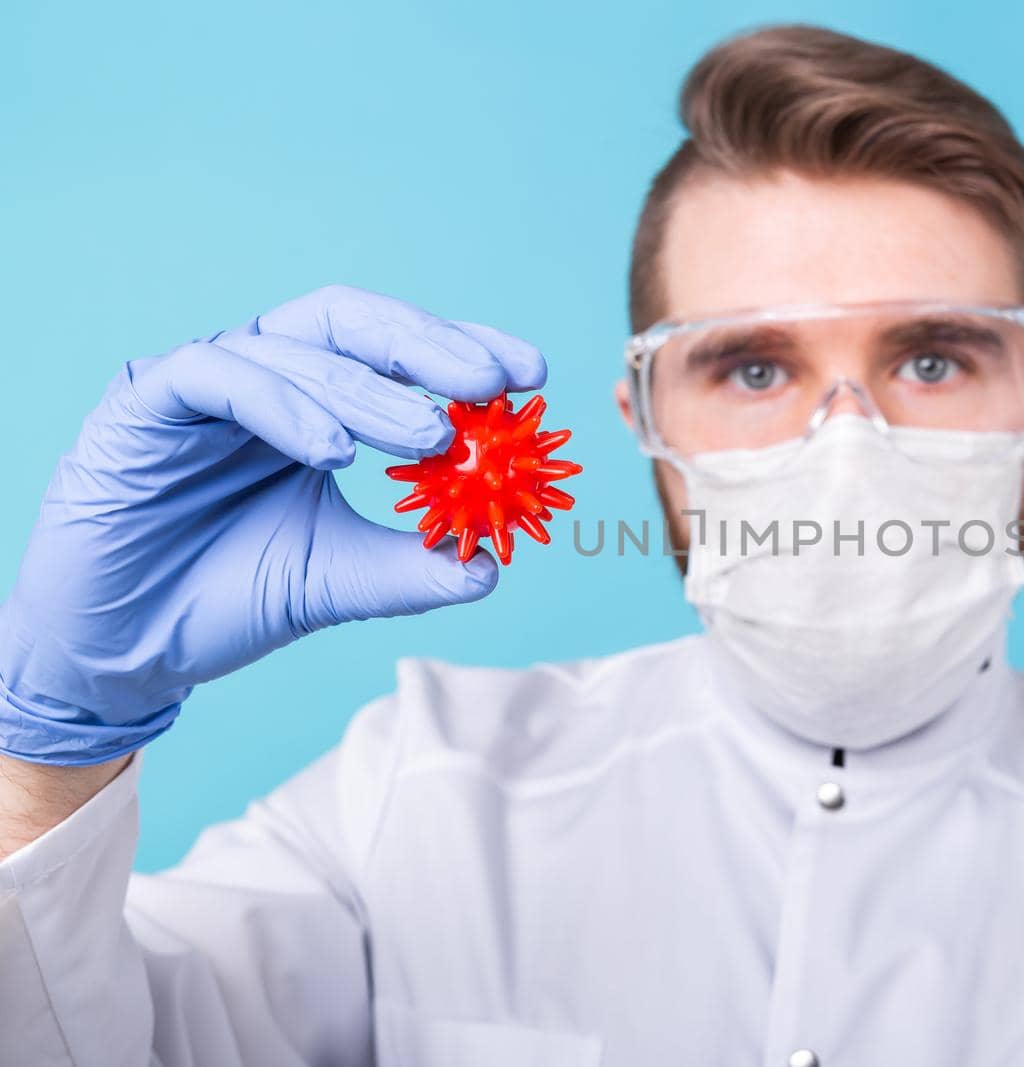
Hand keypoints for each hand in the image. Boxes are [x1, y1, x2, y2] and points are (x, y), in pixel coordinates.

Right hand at [0, 285, 546, 764]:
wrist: (126, 653)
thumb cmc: (228, 600)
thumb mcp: (340, 582)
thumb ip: (414, 567)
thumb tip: (493, 565)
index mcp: (315, 404)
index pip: (398, 353)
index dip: (464, 351)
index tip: (532, 376)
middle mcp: (265, 378)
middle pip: (355, 326)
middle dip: (430, 348)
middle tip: (494, 384)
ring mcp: (204, 384)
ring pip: (297, 349)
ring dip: (371, 390)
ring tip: (429, 436)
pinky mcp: (145, 403)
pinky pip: (217, 376)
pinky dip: (284, 406)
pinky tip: (334, 452)